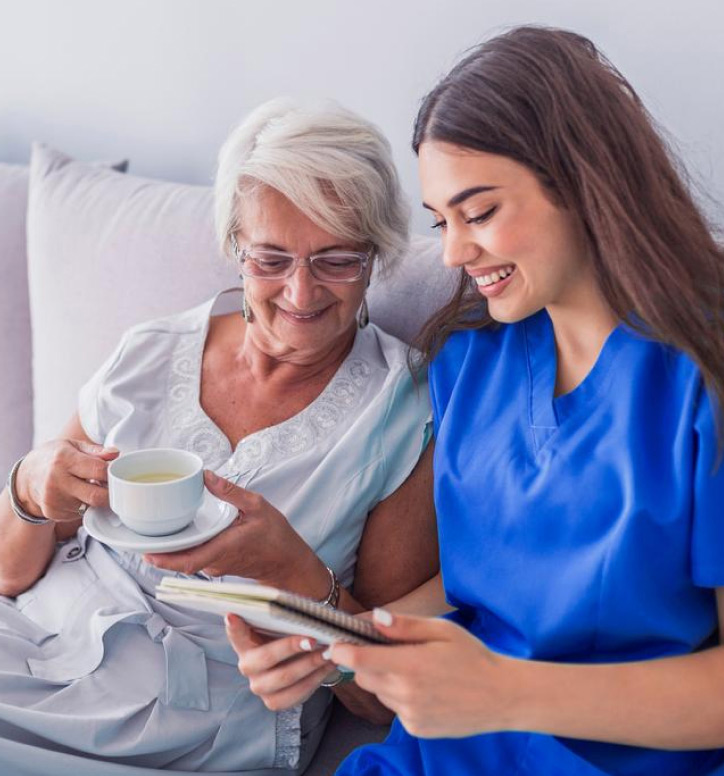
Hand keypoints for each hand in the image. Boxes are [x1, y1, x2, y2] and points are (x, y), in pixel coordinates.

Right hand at [16, 440, 118, 522]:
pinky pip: (80, 514)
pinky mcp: (53, 513)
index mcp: (64, 460)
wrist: (27, 476)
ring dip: (96, 499)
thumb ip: (96, 450)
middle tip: (110, 485)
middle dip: (110, 493)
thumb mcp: (73, 446)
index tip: (115, 471)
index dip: (112, 472)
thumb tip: (115, 453)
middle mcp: (57, 481)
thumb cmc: (54, 457)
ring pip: (90, 506)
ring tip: (89, 486)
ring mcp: (54, 500)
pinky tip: (77, 495)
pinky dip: (84, 506)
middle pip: (97, 496)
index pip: (99, 470)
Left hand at [145, 470, 328, 593]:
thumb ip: (231, 492)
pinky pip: (194, 559)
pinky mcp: (217, 565)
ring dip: (169, 551)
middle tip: (137, 538)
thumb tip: (207, 476)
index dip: (166, 559)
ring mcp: (216, 566)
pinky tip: (176, 535)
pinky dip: (182, 549)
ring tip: (151, 533)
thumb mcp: (258, 506)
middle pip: (180, 562)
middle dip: (158, 553)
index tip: (146, 552)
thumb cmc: (276, 536)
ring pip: (186, 561)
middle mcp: (216, 561)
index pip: (189, 560)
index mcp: (225, 547)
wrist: (288, 562)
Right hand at [225, 614, 334, 709]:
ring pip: (284, 678)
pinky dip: (316, 679)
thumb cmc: (289, 633)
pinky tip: (328, 665)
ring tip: (328, 652)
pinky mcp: (274, 702)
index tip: (232, 616)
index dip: (234, 627)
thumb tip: (288, 603)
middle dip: (290, 647)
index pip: (235, 632)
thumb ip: (280, 613)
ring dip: (310, 664)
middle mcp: (247, 665)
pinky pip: (296, 694)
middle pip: (265, 658)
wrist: (300, 659)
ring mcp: (259, 686)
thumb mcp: (282, 621)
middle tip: (313, 639)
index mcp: (244, 642)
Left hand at [329, 611, 519, 738]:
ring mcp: (410, 715)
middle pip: (363, 676)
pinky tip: (425, 687)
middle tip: (388, 648)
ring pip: (379, 692)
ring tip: (415, 668)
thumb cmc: (473, 656)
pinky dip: (400, 696)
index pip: (358, 660)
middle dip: (366, 661)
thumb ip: (404, 625)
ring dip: (385, 678)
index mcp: (410, 666)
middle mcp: (405, 694)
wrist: (502, 697)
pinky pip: (394, 707)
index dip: (342, 650)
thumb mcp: (442, 630)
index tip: (337, 642)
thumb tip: (373, 618)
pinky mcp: (416, 728)